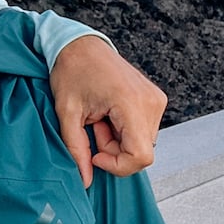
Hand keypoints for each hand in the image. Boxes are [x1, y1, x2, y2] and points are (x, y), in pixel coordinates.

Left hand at [48, 35, 166, 186]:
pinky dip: (125, 130)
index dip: (117, 165)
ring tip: (100, 117)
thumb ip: (76, 149)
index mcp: (131, 102)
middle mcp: (150, 101)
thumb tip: (85, 179)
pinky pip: (144, 130)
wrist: (80, 44)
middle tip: (94, 127)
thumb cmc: (72, 69)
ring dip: (118, 140)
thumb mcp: (67, 113)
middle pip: (141, 152)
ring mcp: (156, 99)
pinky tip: (109, 113)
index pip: (141, 156)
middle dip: (114, 149)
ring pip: (143, 143)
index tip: (95, 154)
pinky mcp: (155, 99)